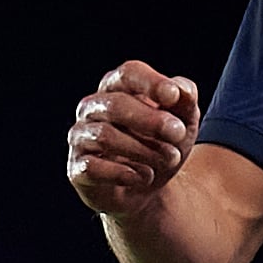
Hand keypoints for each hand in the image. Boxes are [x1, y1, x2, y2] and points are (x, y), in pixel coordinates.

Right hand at [64, 60, 201, 219]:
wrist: (149, 188)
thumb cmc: (162, 144)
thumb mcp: (183, 122)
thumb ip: (185, 101)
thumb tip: (182, 91)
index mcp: (117, 87)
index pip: (128, 74)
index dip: (151, 83)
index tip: (173, 97)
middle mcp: (93, 107)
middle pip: (116, 104)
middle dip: (151, 120)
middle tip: (178, 134)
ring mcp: (80, 137)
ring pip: (105, 136)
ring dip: (144, 150)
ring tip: (171, 159)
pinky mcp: (77, 168)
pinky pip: (92, 167)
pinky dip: (124, 174)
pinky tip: (145, 177)